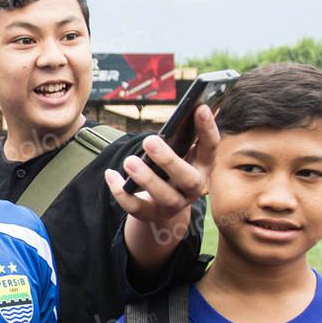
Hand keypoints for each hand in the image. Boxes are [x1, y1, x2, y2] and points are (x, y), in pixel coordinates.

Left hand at [105, 104, 217, 227]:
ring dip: (146, 178)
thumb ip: (180, 137)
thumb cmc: (170, 170)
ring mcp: (174, 205)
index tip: (200, 107)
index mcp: (202, 166)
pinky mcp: (152, 216)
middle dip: (169, 160)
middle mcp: (193, 188)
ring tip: (129, 161)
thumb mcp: (179, 154)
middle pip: (187, 178)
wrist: (163, 208)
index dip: (208, 129)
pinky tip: (110, 175)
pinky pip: (136, 207)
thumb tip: (182, 111)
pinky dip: (121, 193)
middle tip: (149, 140)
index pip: (210, 147)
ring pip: (164, 196)